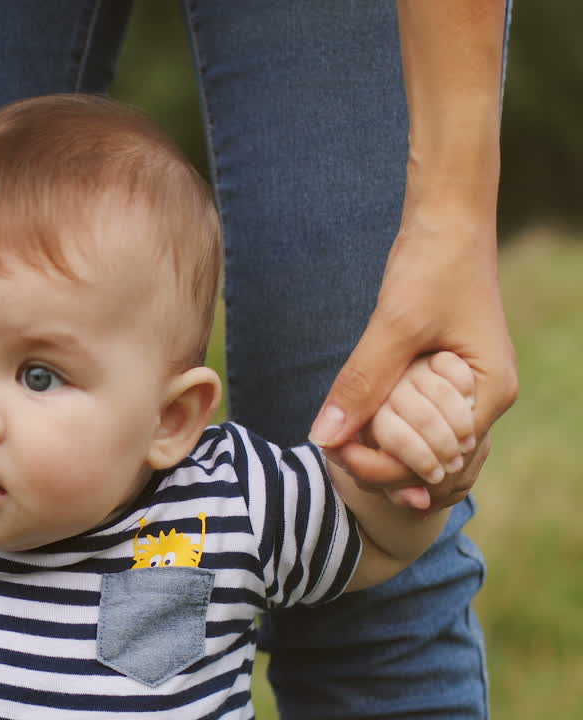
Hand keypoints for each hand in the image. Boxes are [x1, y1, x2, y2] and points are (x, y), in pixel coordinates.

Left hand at [312, 196, 517, 508]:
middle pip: (434, 460)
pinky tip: (355, 421)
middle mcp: (487, 398)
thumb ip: (361, 382)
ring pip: (424, 441)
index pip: (439, 458)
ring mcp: (468, 388)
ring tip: (340, 441)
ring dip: (385, 445)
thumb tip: (322, 438)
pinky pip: (418, 416)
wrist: (446, 223)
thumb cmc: (431, 266)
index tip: (339, 456)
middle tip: (333, 454)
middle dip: (386, 462)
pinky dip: (388, 423)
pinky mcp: (445, 376)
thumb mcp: (392, 325)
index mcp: (490, 393)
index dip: (388, 465)